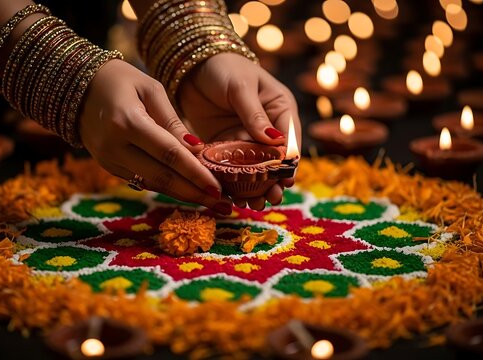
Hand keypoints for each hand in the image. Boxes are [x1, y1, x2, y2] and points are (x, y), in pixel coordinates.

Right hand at [78, 60, 232, 214]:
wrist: (75, 88)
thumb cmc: (119, 80)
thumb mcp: (150, 89)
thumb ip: (173, 121)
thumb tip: (197, 150)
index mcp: (127, 122)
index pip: (168, 154)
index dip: (195, 173)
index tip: (218, 187)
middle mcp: (115, 147)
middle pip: (161, 177)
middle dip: (194, 193)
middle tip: (224, 205)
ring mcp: (109, 161)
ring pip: (153, 184)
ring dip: (184, 195)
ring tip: (213, 203)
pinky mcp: (109, 168)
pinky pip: (143, 181)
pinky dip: (168, 187)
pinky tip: (190, 192)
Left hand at [177, 53, 300, 209]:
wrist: (193, 66)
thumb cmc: (224, 69)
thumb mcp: (241, 88)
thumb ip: (254, 115)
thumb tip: (274, 141)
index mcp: (280, 111)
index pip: (289, 142)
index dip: (288, 164)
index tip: (285, 182)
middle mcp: (266, 129)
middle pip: (273, 162)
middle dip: (273, 183)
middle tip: (270, 200)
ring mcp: (246, 139)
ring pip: (254, 170)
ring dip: (254, 188)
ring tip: (253, 206)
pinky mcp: (225, 146)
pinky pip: (231, 169)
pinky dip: (232, 183)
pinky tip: (231, 197)